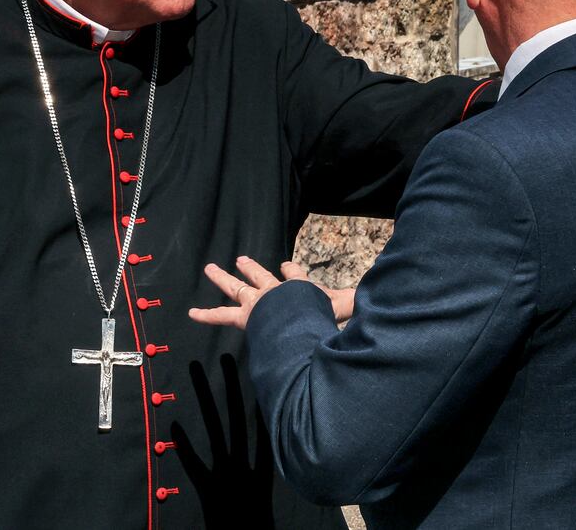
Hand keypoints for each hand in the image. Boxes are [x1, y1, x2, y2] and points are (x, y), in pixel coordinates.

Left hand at [189, 256, 355, 330]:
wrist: (298, 314)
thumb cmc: (321, 314)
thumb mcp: (345, 309)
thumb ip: (359, 306)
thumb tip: (384, 305)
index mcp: (301, 290)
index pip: (295, 277)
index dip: (291, 272)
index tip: (285, 266)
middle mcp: (277, 291)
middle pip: (263, 277)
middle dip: (253, 269)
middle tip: (241, 260)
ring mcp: (258, 301)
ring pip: (237, 288)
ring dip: (223, 278)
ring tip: (210, 268)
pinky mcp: (245, 314)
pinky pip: (221, 315)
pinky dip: (207, 315)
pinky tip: (191, 313)